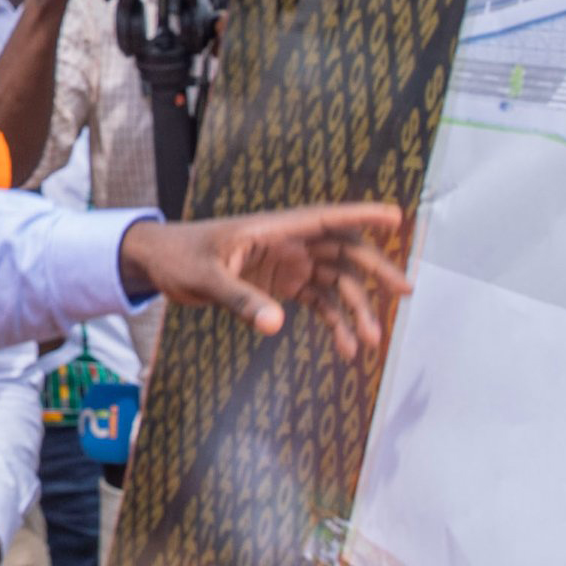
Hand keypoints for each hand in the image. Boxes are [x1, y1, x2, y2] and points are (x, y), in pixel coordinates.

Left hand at [118, 201, 412, 360]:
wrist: (160, 264)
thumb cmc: (180, 257)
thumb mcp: (206, 278)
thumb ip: (241, 299)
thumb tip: (277, 324)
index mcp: (274, 229)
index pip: (326, 218)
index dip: (362, 215)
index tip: (396, 218)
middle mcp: (289, 244)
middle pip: (343, 252)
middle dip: (375, 271)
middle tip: (405, 292)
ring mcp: (288, 265)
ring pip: (336, 282)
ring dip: (356, 309)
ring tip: (370, 342)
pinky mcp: (282, 286)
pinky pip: (318, 303)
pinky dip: (334, 324)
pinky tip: (345, 350)